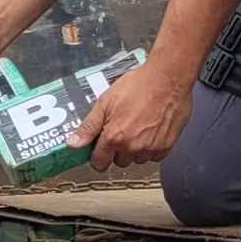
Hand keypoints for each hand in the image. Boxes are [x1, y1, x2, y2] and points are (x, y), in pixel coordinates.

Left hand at [68, 60, 192, 170]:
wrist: (168, 78)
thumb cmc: (137, 85)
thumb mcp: (105, 102)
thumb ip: (89, 126)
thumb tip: (73, 145)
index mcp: (114, 137)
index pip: (99, 163)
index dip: (97, 155)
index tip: (100, 147)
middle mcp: (132, 147)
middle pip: (119, 162)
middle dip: (118, 149)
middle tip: (122, 128)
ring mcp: (151, 148)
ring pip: (137, 159)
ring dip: (135, 149)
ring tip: (139, 126)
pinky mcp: (167, 146)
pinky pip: (154, 156)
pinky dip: (151, 147)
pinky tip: (152, 129)